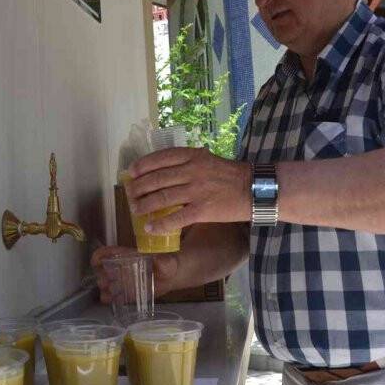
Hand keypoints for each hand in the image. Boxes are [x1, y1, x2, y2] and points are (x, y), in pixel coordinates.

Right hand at [90, 245, 180, 302]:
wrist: (171, 277)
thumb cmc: (167, 264)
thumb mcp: (166, 261)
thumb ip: (162, 261)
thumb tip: (158, 260)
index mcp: (127, 256)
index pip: (107, 253)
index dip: (99, 256)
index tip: (96, 263)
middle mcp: (121, 268)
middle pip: (103, 271)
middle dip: (102, 277)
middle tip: (108, 283)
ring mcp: (123, 281)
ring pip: (106, 285)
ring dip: (105, 290)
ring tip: (110, 294)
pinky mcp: (127, 293)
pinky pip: (115, 296)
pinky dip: (112, 299)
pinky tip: (114, 301)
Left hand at [124, 147, 251, 232]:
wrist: (254, 189)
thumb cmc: (230, 175)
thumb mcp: (208, 160)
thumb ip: (188, 163)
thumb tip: (163, 172)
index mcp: (193, 156)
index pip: (161, 158)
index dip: (143, 165)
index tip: (131, 172)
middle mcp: (192, 171)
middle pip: (157, 179)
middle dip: (138, 187)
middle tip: (129, 194)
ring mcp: (197, 191)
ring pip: (162, 198)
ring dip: (144, 205)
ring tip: (135, 210)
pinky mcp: (202, 210)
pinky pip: (175, 218)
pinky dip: (160, 224)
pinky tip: (150, 227)